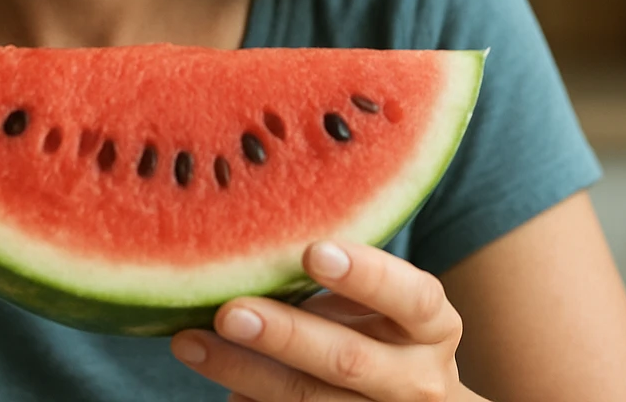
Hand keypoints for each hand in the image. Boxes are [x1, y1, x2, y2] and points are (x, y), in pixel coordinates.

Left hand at [171, 240, 480, 401]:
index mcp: (433, 327)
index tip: (312, 251)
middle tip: (230, 312)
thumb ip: (346, 277)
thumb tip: (260, 240)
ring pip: (308, 399)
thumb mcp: (387, 305)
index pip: (412, 298)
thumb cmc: (387, 336)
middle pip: (348, 359)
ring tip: (191, 343)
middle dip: (285, 334)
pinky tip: (221, 385)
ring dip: (244, 372)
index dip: (366, 275)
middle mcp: (418, 379)